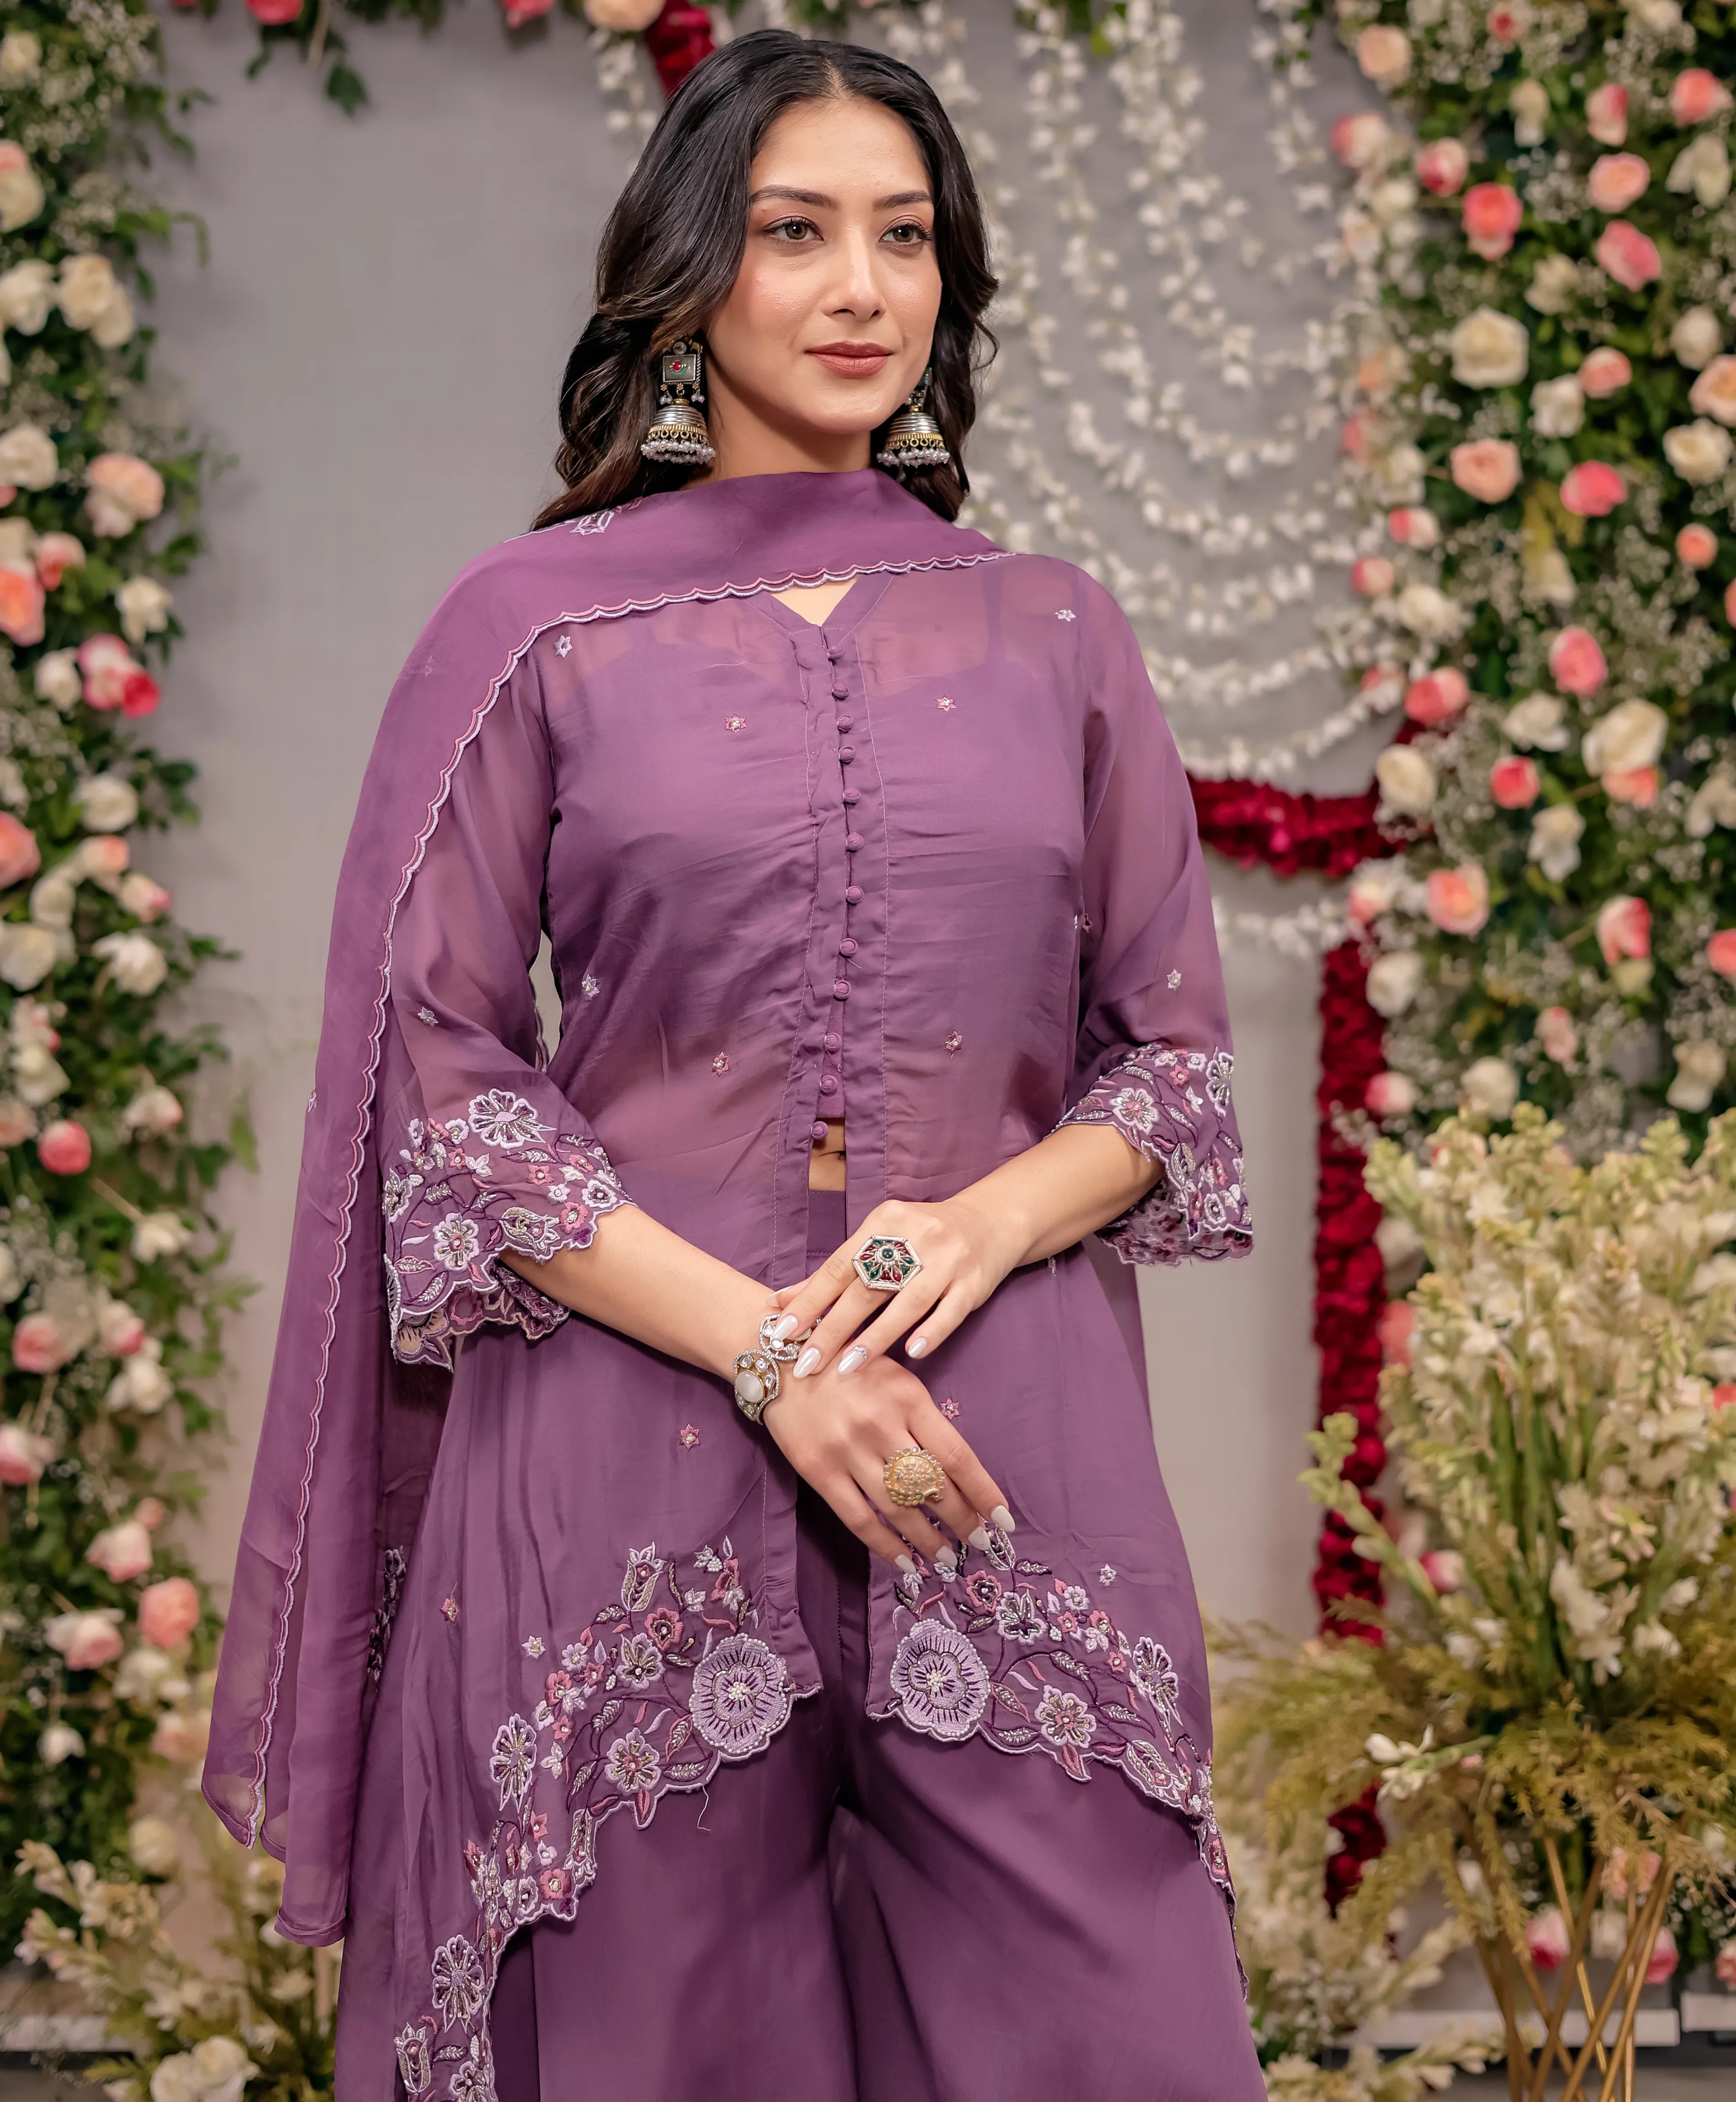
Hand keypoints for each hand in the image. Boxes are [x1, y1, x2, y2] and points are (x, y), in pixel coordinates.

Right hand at [761, 1347, 1011, 1570]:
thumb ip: (923, 1417)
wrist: (778, 1358)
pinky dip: (886, 1545)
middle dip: (963, 1522)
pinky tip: (905, 1561)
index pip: (956, 1456)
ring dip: (929, 1540)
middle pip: (932, 1487)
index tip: (1003, 1518)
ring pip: (899, 1509)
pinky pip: (859, 1518)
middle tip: (982, 1543)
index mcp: (907, 1397)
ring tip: (948, 1558)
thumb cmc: (847, 1364)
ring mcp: (847, 1451)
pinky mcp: (818, 1471)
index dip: (984, 1493)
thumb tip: (955, 1471)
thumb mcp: (895, 1376)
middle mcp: (880, 1425)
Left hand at [774, 1193, 1020, 1384]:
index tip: (780, 1332)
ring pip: (907, 1301)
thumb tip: (780, 1301)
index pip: (838, 1266)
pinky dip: (930, 1331)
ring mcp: (947, 1258)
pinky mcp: (974, 1281)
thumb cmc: (921, 1239)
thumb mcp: (878, 1242)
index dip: (809, 1300)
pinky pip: (950, 1310)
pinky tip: (912, 1353)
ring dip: (876, 1337)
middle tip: (806, 1364)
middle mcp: (914, 1236)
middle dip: (833, 1328)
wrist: (990, 1222)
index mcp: (883, 1223)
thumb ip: (833, 1273)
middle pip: (867, 1287)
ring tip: (847, 1368)